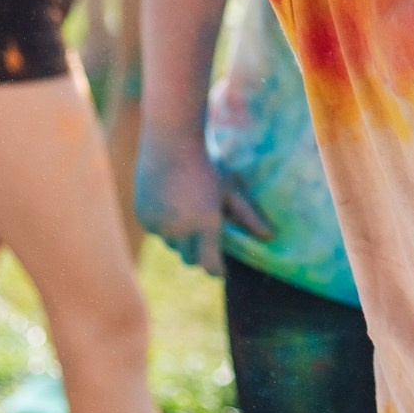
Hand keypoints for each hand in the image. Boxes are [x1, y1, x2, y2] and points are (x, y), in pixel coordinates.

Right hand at [134, 135, 273, 276]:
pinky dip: (165, 227)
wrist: (171, 142)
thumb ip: (248, 215)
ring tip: (189, 216)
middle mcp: (180, 230)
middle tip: (207, 241)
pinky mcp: (144, 219)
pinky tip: (172, 206)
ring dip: (182, 240)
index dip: (217, 270)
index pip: (210, 264)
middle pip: (190, 259)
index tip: (222, 270)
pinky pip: (157, 232)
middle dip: (200, 254)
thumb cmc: (207, 164)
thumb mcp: (231, 188)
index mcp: (206, 224)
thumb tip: (269, 236)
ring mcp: (159, 225)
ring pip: (173, 246)